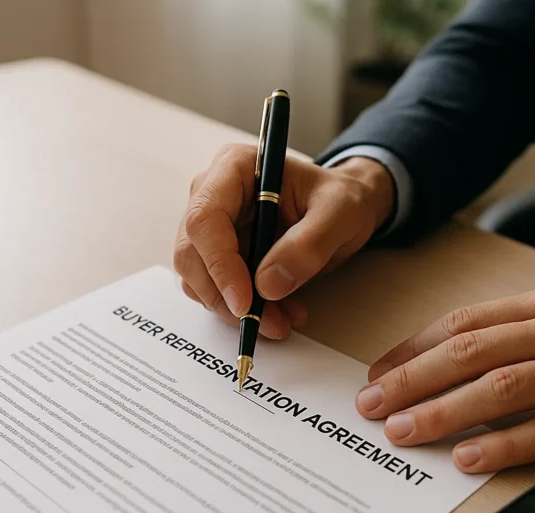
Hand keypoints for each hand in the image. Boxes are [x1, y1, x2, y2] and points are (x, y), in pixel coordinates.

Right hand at [174, 145, 393, 337]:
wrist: (342, 211)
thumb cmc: (341, 200)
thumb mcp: (340, 213)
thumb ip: (309, 244)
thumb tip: (267, 285)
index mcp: (235, 168)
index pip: (205, 218)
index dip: (219, 264)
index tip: (244, 302)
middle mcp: (213, 194)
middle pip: (192, 253)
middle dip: (225, 296)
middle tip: (267, 322)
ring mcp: (212, 226)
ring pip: (198, 278)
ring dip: (234, 309)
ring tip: (282, 319)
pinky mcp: (218, 254)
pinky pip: (216, 290)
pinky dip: (242, 310)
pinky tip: (277, 312)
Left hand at [355, 282, 534, 471]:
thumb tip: (473, 351)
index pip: (468, 321)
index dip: (415, 347)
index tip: (380, 370)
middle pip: (472, 351)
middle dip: (411, 379)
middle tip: (369, 403)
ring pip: (503, 387)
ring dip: (444, 411)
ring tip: (403, 430)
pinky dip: (506, 444)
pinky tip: (469, 457)